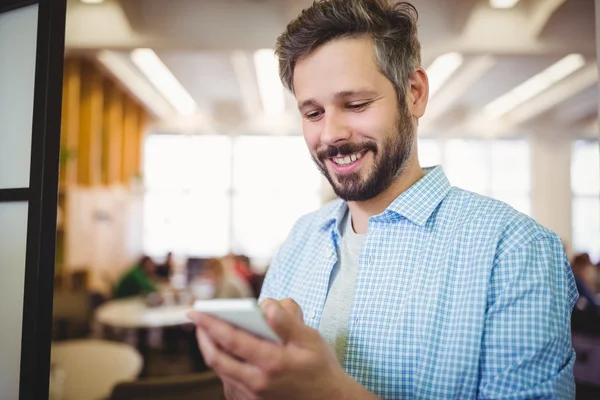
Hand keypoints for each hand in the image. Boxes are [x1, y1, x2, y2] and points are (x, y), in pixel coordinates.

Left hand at [187, 298, 362, 399]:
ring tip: (209, 332)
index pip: (231, 340)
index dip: (210, 323)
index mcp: (272, 363)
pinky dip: (223, 365)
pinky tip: (228, 353)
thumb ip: (287, 321)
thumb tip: (267, 304)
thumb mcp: (310, 339)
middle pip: (216, 358)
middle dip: (203, 336)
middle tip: (197, 319)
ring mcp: (252, 397)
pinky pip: (228, 382)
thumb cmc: (320, 367)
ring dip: (212, 350)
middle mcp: (257, 383)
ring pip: (221, 371)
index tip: (194, 311)